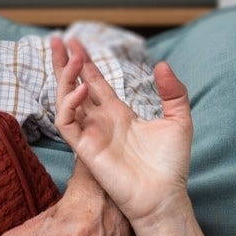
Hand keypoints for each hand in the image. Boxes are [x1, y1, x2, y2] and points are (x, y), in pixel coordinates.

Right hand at [52, 36, 192, 231]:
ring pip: (65, 100)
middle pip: (73, 86)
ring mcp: (90, 134)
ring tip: (74, 57)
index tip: (77, 41)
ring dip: (65, 77)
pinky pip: (67, 123)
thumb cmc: (171, 165)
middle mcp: (100, 122)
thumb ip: (173, 91)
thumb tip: (162, 65)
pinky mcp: (85, 149)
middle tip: (56, 40)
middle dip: (64, 63)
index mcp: (119, 114)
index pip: (94, 82)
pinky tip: (81, 89)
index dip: (85, 62)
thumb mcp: (179, 120)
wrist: (164, 196)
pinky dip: (69, 104)